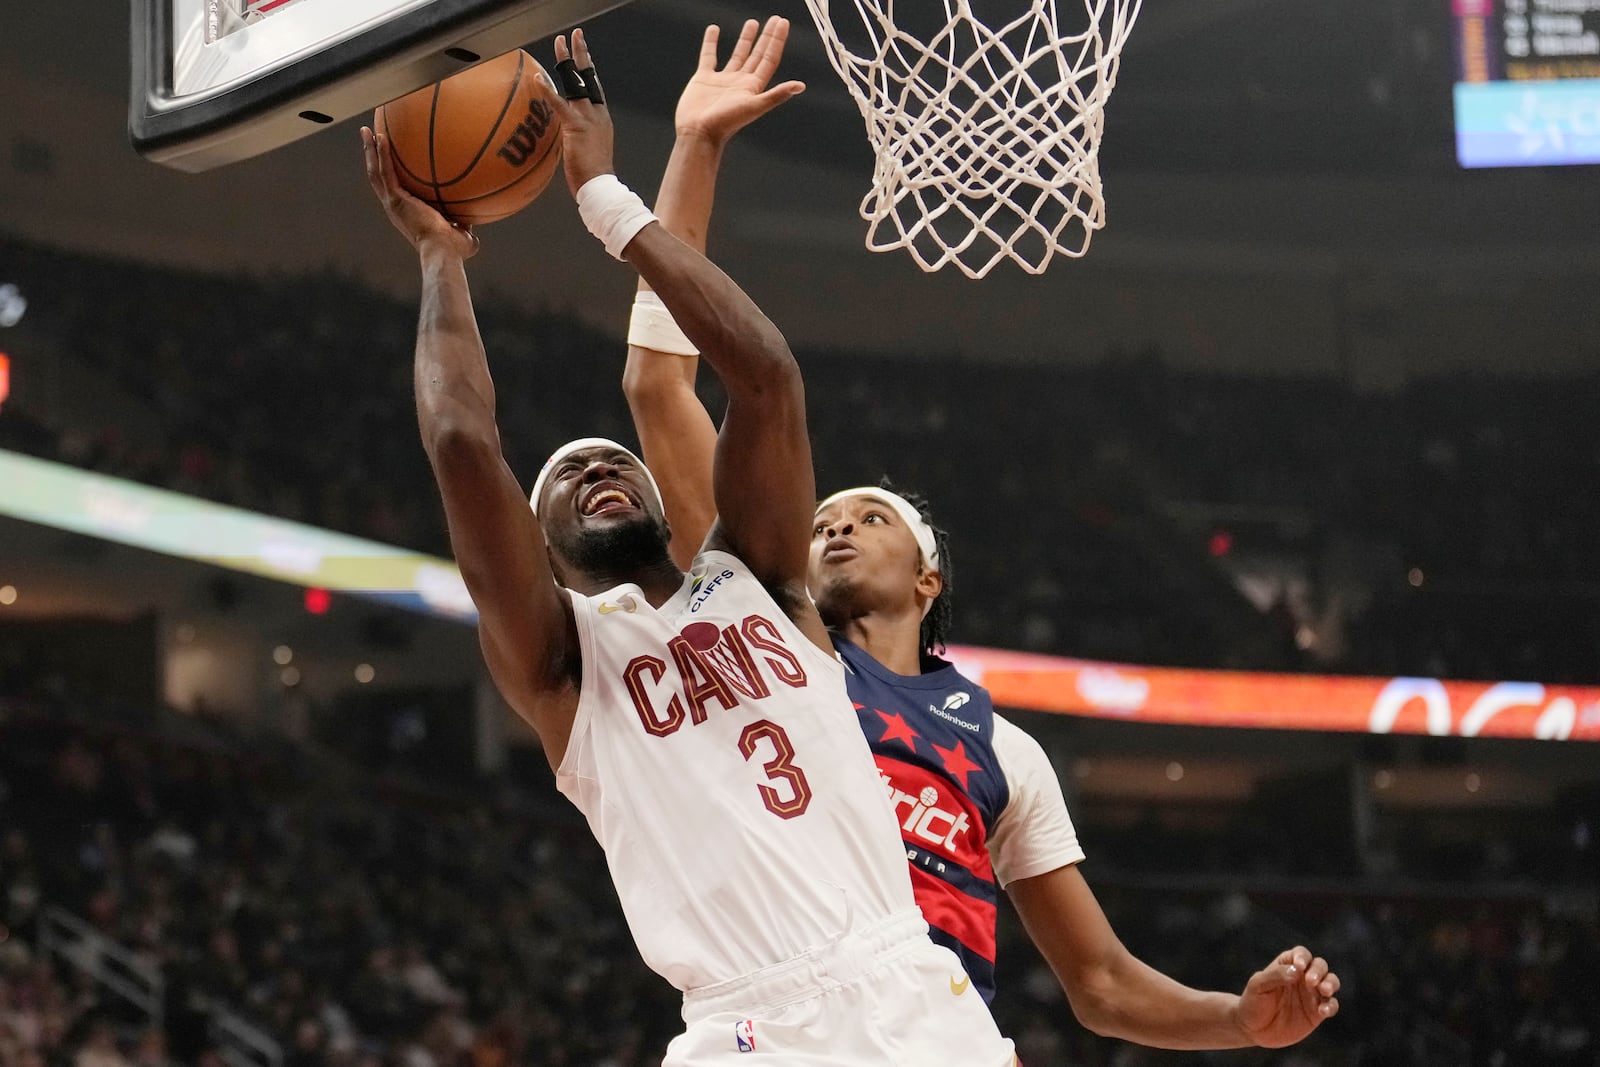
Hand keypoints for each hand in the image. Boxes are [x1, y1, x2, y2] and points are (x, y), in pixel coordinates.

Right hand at [360, 127, 478, 259]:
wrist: (443, 251)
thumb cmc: (454, 250)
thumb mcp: (462, 233)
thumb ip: (464, 224)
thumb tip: (475, 220)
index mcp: (406, 213)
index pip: (394, 189)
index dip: (390, 174)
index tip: (391, 159)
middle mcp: (395, 207)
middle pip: (378, 176)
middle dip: (372, 156)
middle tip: (370, 136)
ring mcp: (393, 203)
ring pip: (376, 171)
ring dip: (370, 150)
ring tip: (367, 130)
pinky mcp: (395, 199)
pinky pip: (386, 171)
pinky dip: (381, 154)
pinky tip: (381, 137)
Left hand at [551, 29, 614, 195]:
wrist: (600, 187)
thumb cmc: (592, 178)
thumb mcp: (586, 152)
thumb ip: (577, 138)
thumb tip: (566, 138)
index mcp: (601, 120)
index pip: (594, 88)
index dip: (589, 70)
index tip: (584, 54)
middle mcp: (598, 114)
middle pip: (589, 77)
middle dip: (582, 55)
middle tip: (575, 36)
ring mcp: (589, 119)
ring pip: (578, 83)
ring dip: (567, 61)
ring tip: (560, 44)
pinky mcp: (576, 128)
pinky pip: (560, 105)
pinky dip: (548, 91)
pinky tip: (538, 78)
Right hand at [674, 18, 805, 146]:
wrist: (698, 133)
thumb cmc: (726, 122)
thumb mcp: (755, 106)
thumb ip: (777, 94)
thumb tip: (801, 86)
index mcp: (753, 87)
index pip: (769, 58)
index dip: (777, 40)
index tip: (782, 22)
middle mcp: (741, 82)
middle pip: (758, 54)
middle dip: (766, 37)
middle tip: (775, 19)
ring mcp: (723, 80)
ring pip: (738, 54)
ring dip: (746, 39)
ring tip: (752, 23)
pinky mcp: (704, 79)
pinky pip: (709, 56)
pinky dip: (711, 42)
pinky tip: (714, 29)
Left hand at [1235, 946, 1340, 1048]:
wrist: (1253, 1029)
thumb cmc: (1253, 1001)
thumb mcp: (1257, 986)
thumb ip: (1275, 975)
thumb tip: (1296, 970)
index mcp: (1287, 965)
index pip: (1301, 954)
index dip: (1302, 957)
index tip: (1299, 966)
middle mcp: (1303, 977)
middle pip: (1319, 965)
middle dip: (1318, 971)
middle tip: (1311, 981)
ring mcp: (1312, 994)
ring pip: (1331, 982)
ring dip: (1331, 984)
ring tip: (1324, 991)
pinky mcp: (1317, 1012)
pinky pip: (1331, 1005)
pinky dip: (1330, 1006)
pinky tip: (1323, 1011)